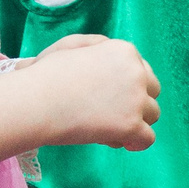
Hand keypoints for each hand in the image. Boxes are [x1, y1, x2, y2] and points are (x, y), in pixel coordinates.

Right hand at [31, 35, 159, 150]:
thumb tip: (110, 52)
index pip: (142, 70)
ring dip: (135, 122)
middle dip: (136, 101)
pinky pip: (147, 139)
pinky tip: (116, 140)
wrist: (36, 102)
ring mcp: (136, 100)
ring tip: (107, 127)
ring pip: (153, 115)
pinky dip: (134, 142)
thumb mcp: (72, 45)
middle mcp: (137, 73)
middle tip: (109, 112)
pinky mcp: (131, 126)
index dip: (127, 85)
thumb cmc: (46, 74)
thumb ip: (97, 45)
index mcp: (124, 51)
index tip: (108, 94)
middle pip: (152, 91)